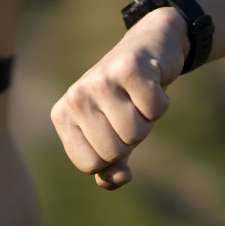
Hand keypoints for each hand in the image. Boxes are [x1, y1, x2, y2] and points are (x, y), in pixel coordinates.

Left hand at [51, 8, 188, 189]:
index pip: (90, 165)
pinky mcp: (128, 67)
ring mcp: (100, 80)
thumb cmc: (125, 98)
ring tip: (137, 97)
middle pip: (113, 152)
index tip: (112, 129)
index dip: (112, 156)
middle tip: (128, 110)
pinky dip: (161, 101)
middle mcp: (74, 96)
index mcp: (62, 116)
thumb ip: (109, 167)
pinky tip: (151, 83)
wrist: (148, 47)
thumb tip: (119, 178)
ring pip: (136, 133)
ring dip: (147, 119)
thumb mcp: (112, 134)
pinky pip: (156, 110)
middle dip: (131, 138)